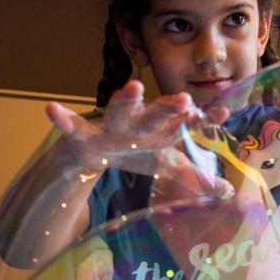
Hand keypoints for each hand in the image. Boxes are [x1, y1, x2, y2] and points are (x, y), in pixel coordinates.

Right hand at [47, 80, 229, 170]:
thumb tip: (228, 191)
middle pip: (155, 114)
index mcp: (158, 128)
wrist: (93, 154)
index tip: (223, 114)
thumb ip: (194, 175)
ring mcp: (109, 126)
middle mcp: (137, 122)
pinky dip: (61, 118)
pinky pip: (69, 126)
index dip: (203, 119)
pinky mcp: (81, 134)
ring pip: (118, 110)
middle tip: (186, 100)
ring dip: (126, 99)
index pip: (185, 122)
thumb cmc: (136, 152)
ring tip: (133, 87)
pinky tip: (51, 110)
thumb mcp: (165, 164)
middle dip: (169, 107)